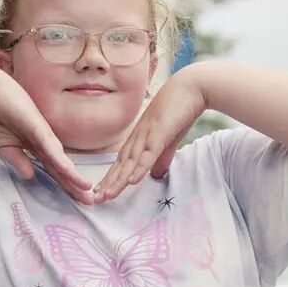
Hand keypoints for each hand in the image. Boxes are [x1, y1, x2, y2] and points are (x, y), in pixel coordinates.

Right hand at [0, 72, 92, 201]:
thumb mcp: (4, 147)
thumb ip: (18, 161)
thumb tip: (30, 176)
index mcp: (37, 147)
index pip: (54, 170)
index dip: (66, 185)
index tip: (77, 199)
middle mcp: (44, 141)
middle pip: (63, 167)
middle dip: (76, 185)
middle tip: (90, 201)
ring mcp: (42, 133)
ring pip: (61, 159)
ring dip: (73, 175)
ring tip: (86, 190)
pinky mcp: (36, 125)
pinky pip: (49, 146)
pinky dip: (59, 159)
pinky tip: (68, 171)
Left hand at [92, 74, 206, 201]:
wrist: (192, 87)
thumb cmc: (180, 111)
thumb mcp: (169, 140)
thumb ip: (161, 158)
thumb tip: (156, 176)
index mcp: (139, 138)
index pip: (122, 162)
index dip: (112, 178)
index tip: (101, 192)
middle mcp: (138, 136)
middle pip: (120, 164)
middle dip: (108, 182)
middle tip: (95, 199)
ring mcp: (147, 134)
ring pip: (130, 162)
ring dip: (118, 180)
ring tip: (106, 195)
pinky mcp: (159, 133)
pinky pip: (148, 154)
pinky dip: (139, 168)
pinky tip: (131, 181)